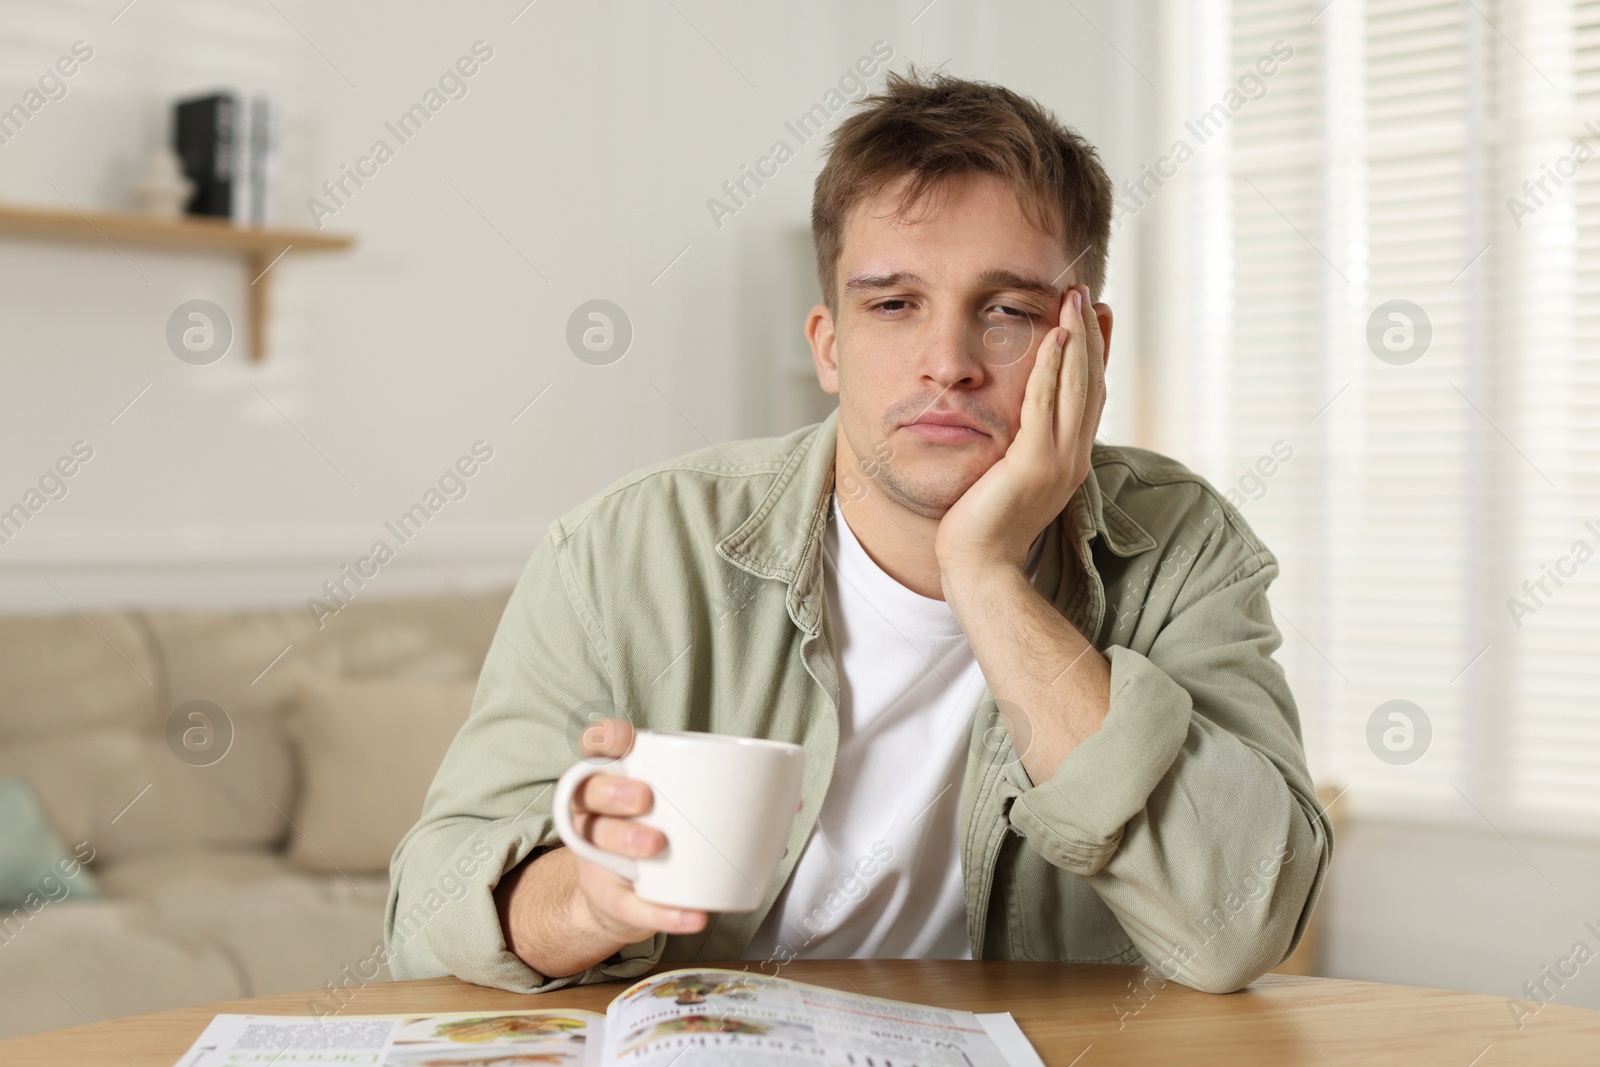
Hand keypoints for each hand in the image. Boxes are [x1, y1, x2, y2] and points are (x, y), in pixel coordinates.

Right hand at [566, 718, 706, 941]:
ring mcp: (599, 858)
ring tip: (657, 845)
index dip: (603, 740)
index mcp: (615, 783)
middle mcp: (597, 815)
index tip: (623, 740)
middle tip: (645, 798)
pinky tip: (692, 915)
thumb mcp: (679, 812)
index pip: (598, 752)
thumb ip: (721, 798)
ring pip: (598, 841)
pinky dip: (664, 914)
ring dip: (626, 839)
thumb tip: (792, 802)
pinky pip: (631, 906)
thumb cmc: (659, 839)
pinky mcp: (611, 900)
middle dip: (614, 792)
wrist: (626, 901)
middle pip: (590, 793)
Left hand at [934, 283, 1107, 580]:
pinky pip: (1045, 406)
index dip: (1095, 354)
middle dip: (1090, 335)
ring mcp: (1058, 462)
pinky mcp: (1033, 465)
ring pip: (1077, 388)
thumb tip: (1014, 422)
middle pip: (1092, 384)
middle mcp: (1073, 458)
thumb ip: (1020, 448)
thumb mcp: (1008, 478)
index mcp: (1070, 460)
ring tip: (1072, 300)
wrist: (978, 568)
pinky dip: (1052, 370)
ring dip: (1076, 340)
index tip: (1094, 316)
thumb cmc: (982, 527)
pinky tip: (1052, 338)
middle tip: (1084, 294)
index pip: (1091, 396)